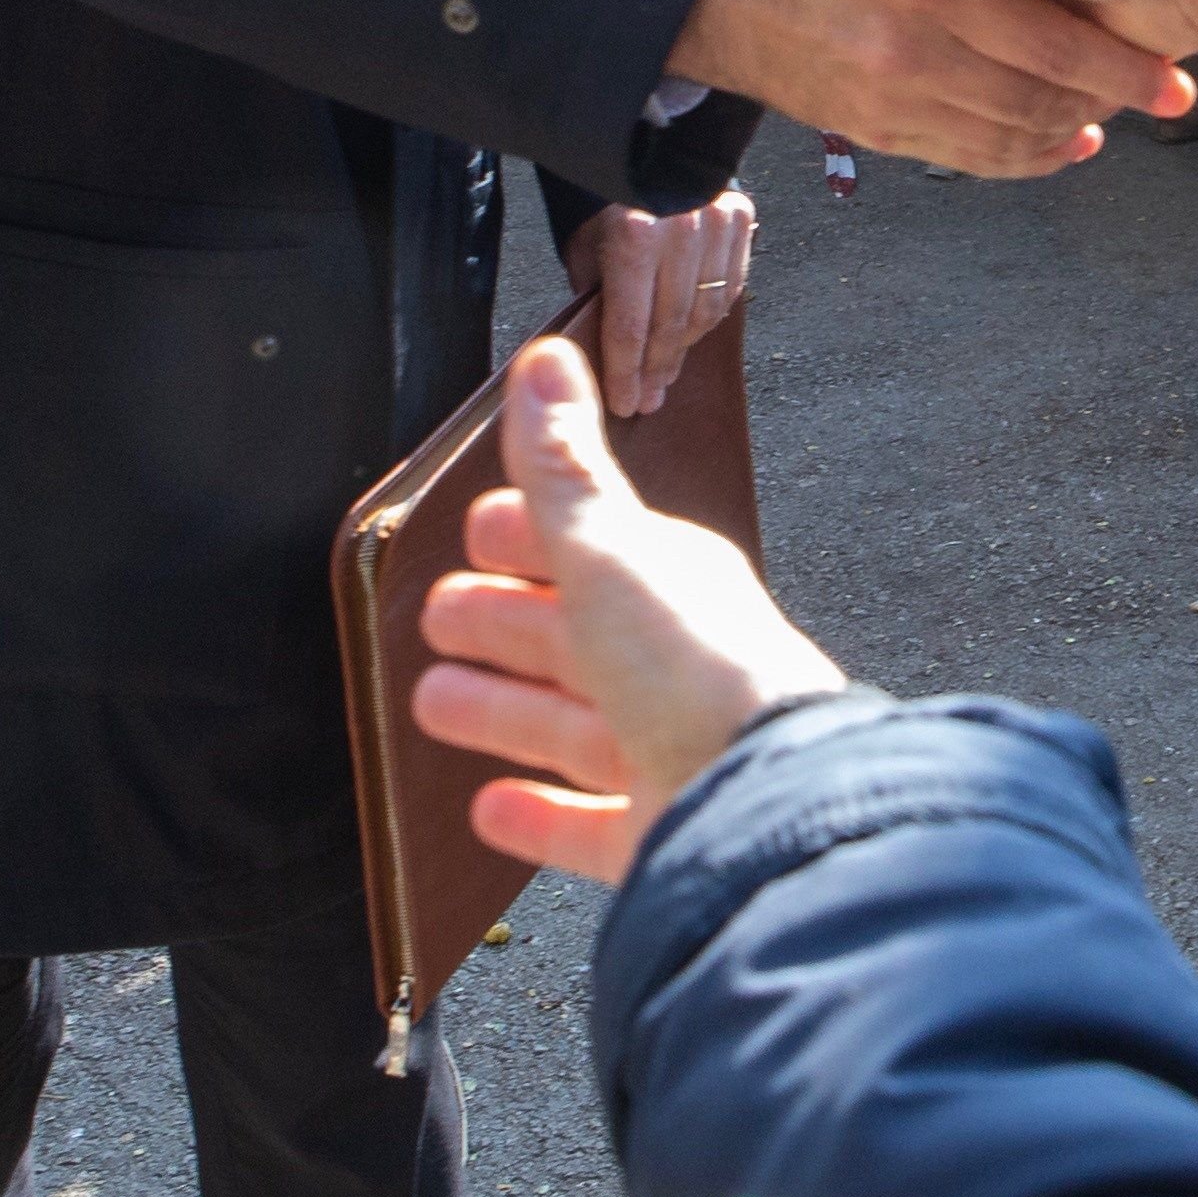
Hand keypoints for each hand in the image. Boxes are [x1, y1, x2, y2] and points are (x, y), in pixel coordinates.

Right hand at [412, 335, 844, 882]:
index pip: (588, 551)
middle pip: (570, 639)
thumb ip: (563, 470)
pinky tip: (490, 809)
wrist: (763, 802)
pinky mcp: (655, 836)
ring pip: (567, 729)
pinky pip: (585, 825)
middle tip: (439, 614)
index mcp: (671, 590)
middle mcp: (674, 671)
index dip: (529, 539)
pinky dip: (536, 816)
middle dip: (502, 621)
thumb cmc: (697, 669)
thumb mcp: (610, 553)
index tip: (476, 532)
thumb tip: (545, 359)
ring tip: (434, 703)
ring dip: (501, 713)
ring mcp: (667, 757)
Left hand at [558, 188, 757, 417]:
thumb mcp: (584, 249)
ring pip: (705, 309)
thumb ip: (599, 298)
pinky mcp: (740, 216)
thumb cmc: (601, 200)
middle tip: (646, 400)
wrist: (641, 145)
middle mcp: (681, 226)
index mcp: (634, 233)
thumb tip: (607, 357)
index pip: (632, 323)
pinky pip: (730, 286)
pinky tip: (691, 335)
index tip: (624, 402)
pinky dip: (709, 316)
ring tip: (665, 375)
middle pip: (670, 322)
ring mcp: (717, 219)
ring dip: (683, 348)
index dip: (626, 371)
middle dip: (654, 369)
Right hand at [662, 0, 1189, 171]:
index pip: (1045, 37)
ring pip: (1008, 134)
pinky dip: (1025, 160)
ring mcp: (894, 100)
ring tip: (1118, 109)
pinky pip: (967, 159)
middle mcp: (911, 51)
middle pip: (1037, 95)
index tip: (1171, 65)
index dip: (1116, 60)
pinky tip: (1065, 144)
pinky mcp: (880, 133)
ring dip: (1073, 129)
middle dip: (1110, 100)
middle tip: (1163, 96)